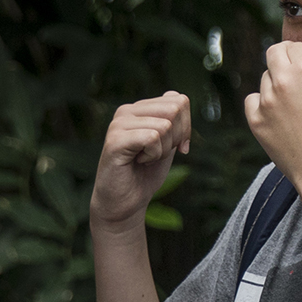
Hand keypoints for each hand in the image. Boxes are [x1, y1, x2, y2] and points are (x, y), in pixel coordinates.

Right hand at [91, 91, 190, 232]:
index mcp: (139, 108)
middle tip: (157, 154)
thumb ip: (174, 120)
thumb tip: (179, 98)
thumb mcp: (168, 142)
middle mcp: (126, 110)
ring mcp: (118, 124)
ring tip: (144, 159)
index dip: (186, 127)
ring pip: (165, 126)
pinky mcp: (115, 140)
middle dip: (176, 137)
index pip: (179, 100)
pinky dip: (153, 155)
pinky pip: (152, 138)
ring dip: (162, 150)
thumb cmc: (146, 173)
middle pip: (175, 109)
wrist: (124, 202)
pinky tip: (137, 162)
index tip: (177, 147)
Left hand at [245, 43, 301, 190]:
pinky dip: (262, 103)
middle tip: (294, 73)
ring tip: (293, 102)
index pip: (295, 46)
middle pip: (274, 53)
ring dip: (275, 83)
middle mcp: (283, 80)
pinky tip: (278, 113)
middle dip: (284, 58)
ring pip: (265, 78)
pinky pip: (252, 100)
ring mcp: (267, 101)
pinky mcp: (256, 121)